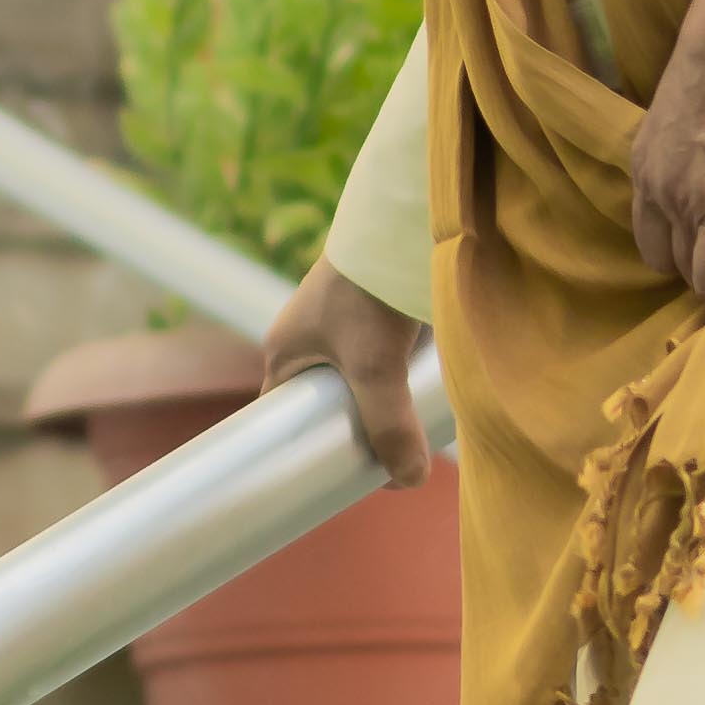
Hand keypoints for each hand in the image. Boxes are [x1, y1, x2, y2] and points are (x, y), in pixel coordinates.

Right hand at [264, 257, 430, 484]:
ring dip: (378, 407)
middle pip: (323, 406)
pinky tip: (424, 397)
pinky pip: (379, 360)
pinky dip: (397, 381)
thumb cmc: (369, 293)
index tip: (334, 480)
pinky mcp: (373, 313)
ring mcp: (340, 326)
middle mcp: (306, 341)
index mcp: (284, 354)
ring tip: (408, 436)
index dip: (301, 453)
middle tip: (383, 465)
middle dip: (350, 434)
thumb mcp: (377, 367)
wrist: (399, 223)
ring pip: (356, 385)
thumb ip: (390, 424)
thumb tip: (410, 480)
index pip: (281, 421)